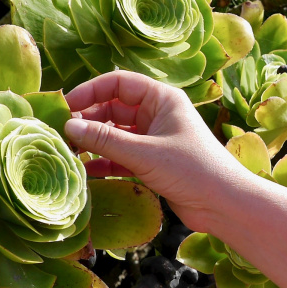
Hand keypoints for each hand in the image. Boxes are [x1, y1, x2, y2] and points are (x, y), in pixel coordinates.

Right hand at [63, 71, 253, 232]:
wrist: (224, 204)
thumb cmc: (192, 169)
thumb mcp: (145, 153)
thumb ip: (106, 140)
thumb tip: (68, 126)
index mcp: (162, 99)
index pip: (119, 83)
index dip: (90, 91)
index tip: (65, 106)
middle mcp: (157, 114)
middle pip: (114, 108)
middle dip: (88, 120)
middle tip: (61, 134)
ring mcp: (155, 139)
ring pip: (116, 134)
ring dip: (94, 142)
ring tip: (68, 151)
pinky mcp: (153, 163)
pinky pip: (121, 156)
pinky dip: (104, 162)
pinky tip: (85, 170)